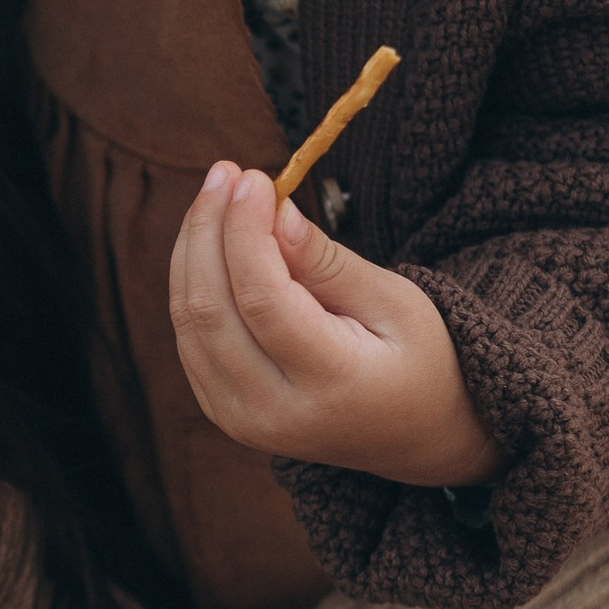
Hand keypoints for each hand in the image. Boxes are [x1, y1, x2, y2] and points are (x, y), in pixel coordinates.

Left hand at [168, 166, 500, 485]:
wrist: (416, 435)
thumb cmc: (420, 358)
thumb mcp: (395, 302)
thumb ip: (328, 262)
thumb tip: (274, 211)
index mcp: (331, 384)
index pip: (262, 299)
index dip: (245, 231)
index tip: (251, 177)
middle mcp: (275, 413)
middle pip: (210, 310)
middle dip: (208, 230)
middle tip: (227, 173)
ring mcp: (243, 421)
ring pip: (188, 323)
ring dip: (192, 250)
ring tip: (218, 194)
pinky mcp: (224, 413)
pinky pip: (191, 339)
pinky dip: (193, 282)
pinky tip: (213, 240)